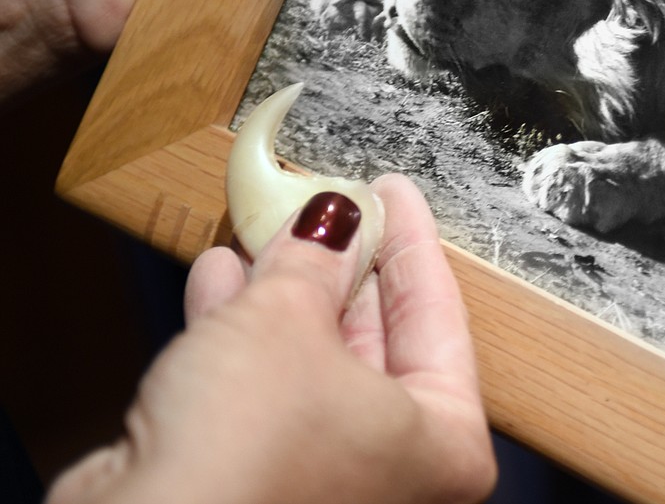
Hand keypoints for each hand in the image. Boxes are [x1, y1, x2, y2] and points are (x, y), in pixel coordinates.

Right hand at [46, 175, 495, 503]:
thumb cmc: (245, 458)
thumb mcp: (288, 316)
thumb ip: (317, 258)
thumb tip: (330, 219)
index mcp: (443, 445)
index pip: (438, 313)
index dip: (411, 240)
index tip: (394, 193)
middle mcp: (391, 475)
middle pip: (375, 338)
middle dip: (342, 265)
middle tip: (331, 208)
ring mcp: (322, 482)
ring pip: (312, 363)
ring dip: (284, 292)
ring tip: (270, 230)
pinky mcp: (254, 486)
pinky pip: (264, 393)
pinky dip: (242, 335)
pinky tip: (219, 278)